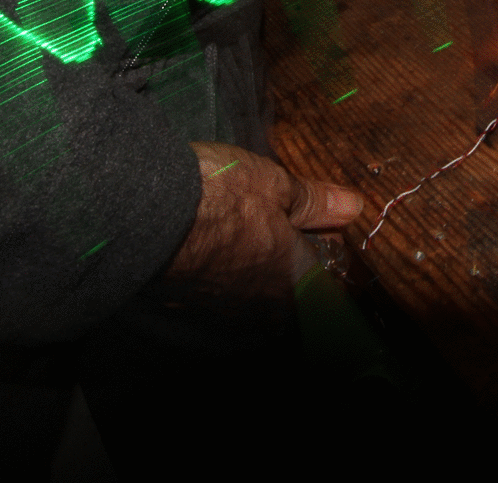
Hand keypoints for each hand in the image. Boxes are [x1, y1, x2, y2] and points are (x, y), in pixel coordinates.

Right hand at [165, 142, 363, 297]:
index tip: (319, 219)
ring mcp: (225, 311)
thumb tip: (353, 206)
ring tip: (242, 226)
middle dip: (292, 256)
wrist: (143, 211)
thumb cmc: (221, 195)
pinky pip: (222, 293)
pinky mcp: (189, 308)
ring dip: (256, 263)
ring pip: (255, 290)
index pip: (331, 275)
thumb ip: (316, 202)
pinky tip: (212, 242)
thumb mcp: (276, 185)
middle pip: (293, 287)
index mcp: (296, 280)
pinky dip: (224, 270)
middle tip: (278, 218)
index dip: (327, 243)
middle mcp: (264, 307)